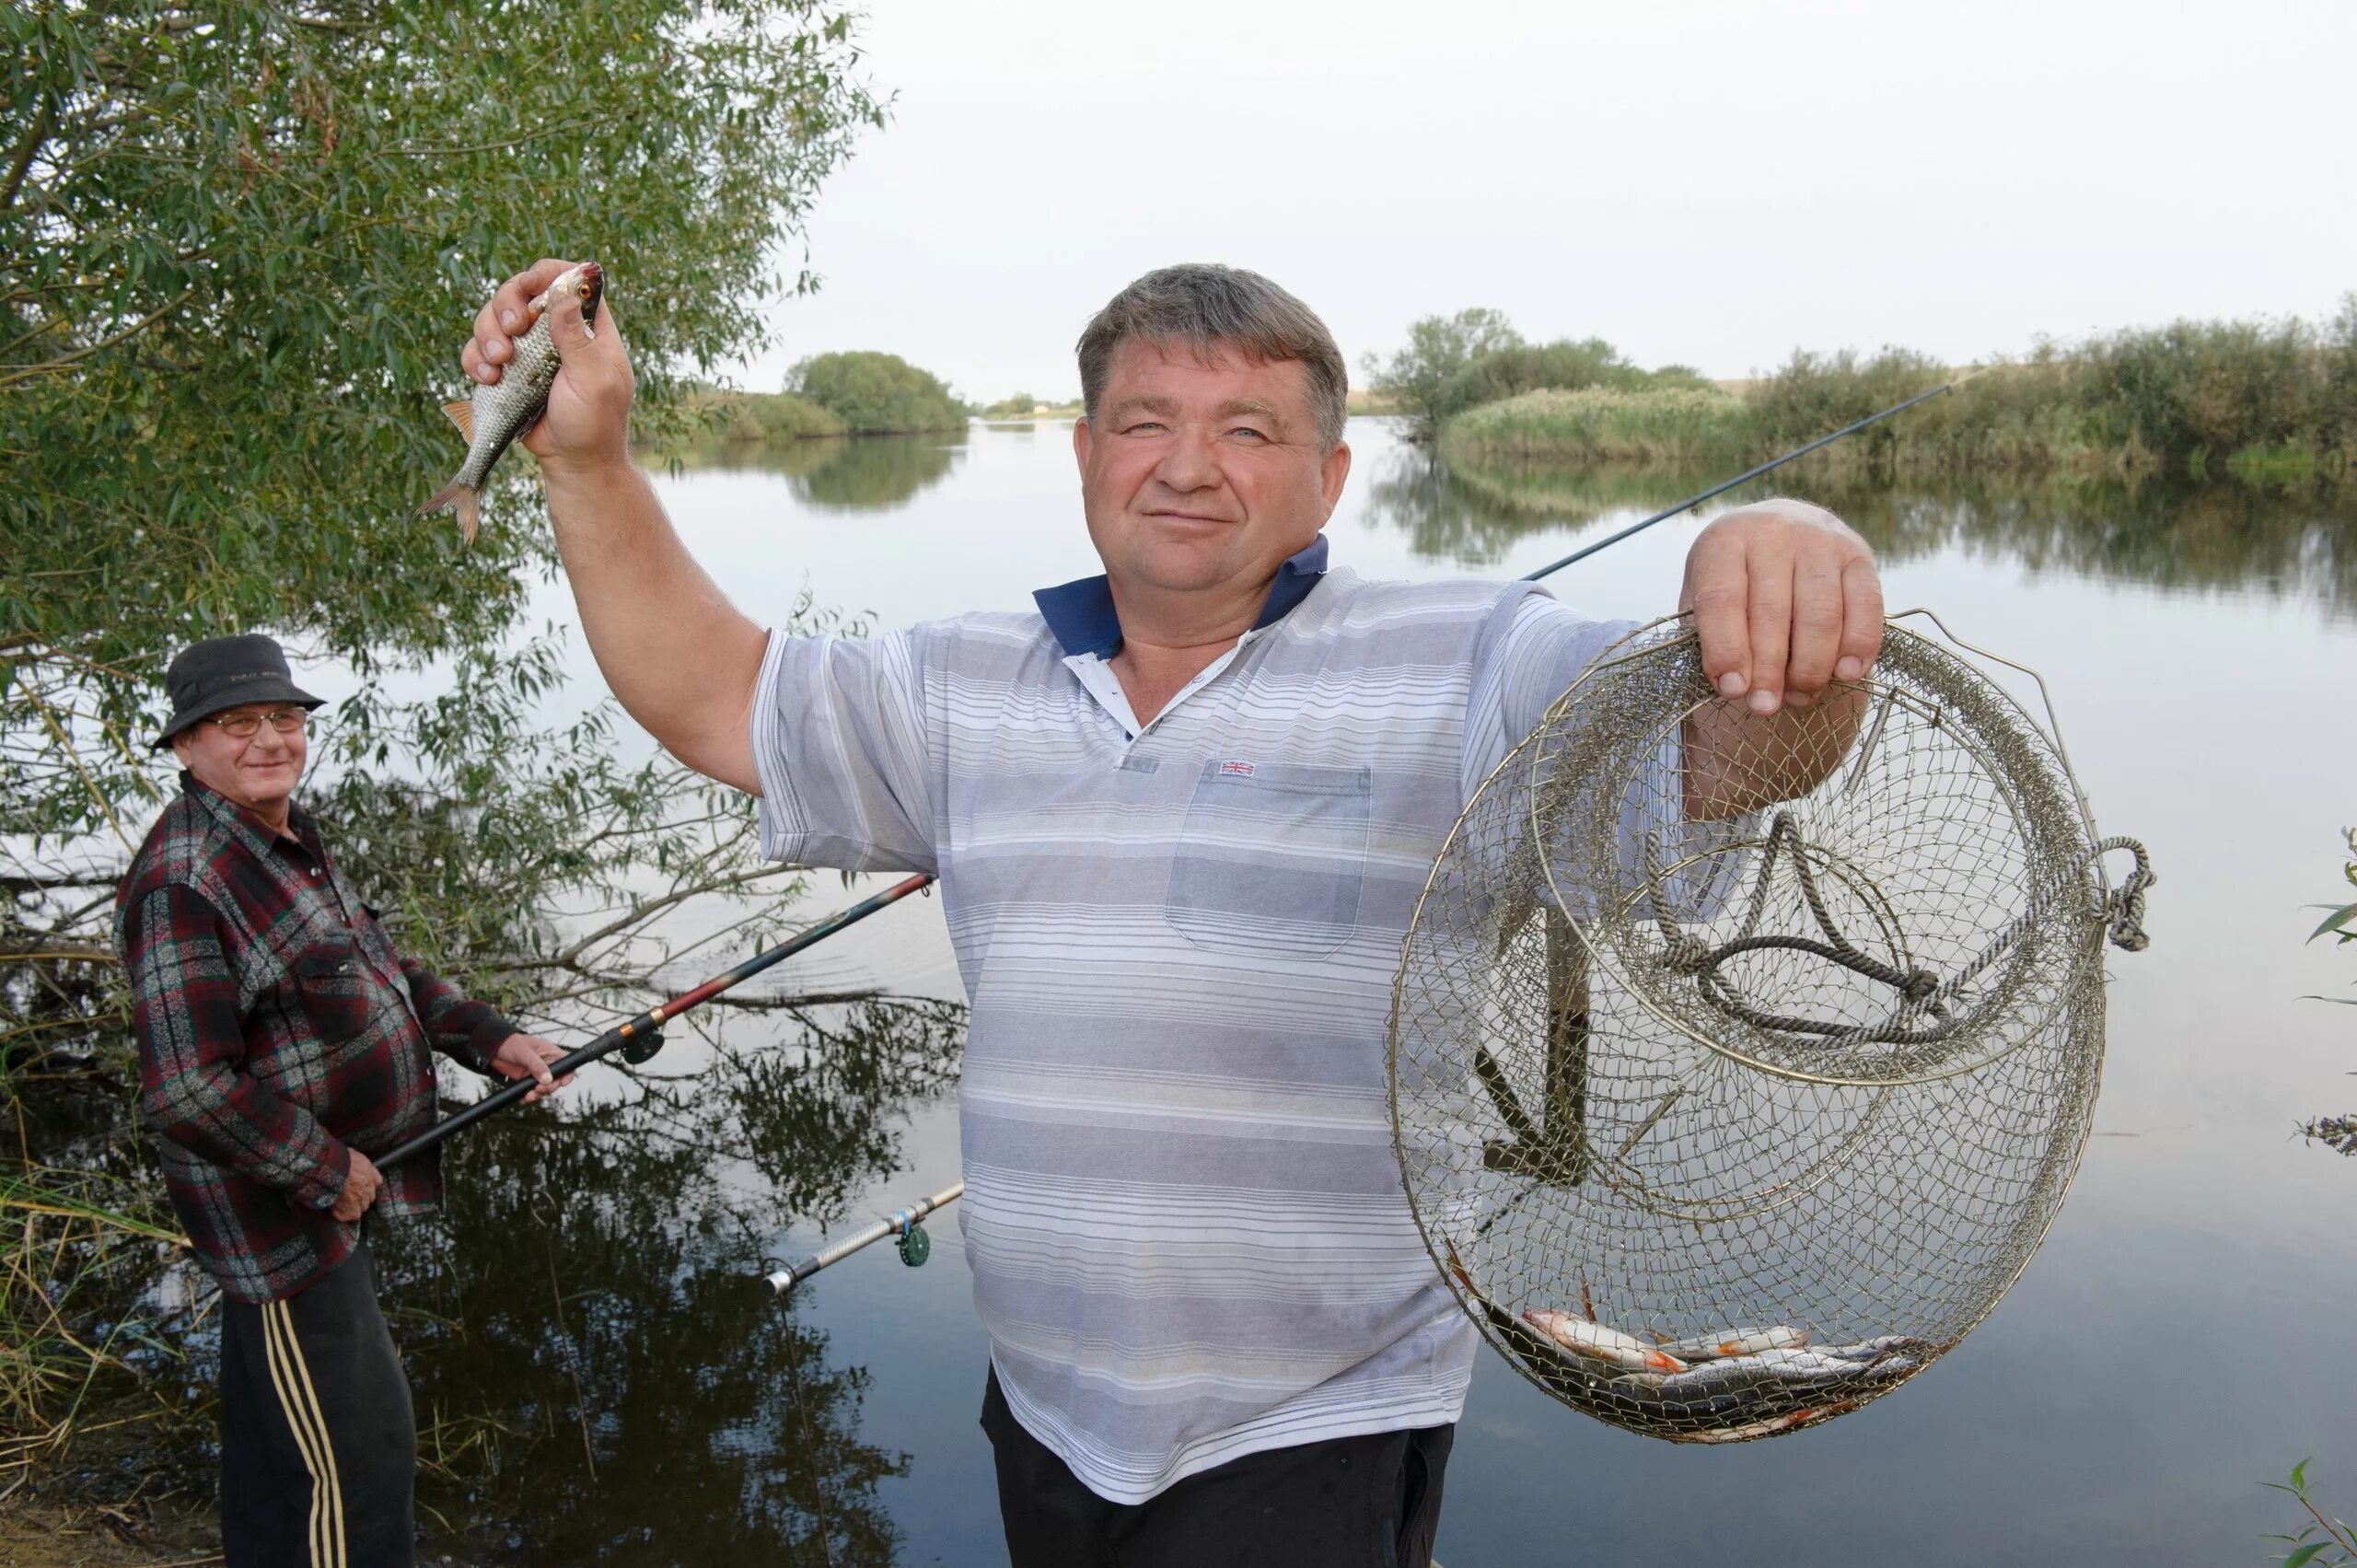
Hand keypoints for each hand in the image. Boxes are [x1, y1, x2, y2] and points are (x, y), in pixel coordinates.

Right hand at [330, 1149, 381, 1222]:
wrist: (330, 1167)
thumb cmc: (338, 1158)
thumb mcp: (352, 1153)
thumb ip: (357, 1162)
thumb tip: (352, 1163)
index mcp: (370, 1172)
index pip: (376, 1182)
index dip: (367, 1185)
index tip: (360, 1185)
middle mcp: (369, 1186)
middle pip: (369, 1196)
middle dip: (360, 1197)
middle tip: (347, 1195)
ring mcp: (361, 1197)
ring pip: (362, 1207)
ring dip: (353, 1206)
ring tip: (340, 1203)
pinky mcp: (351, 1207)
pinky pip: (351, 1216)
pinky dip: (343, 1214)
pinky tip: (335, 1210)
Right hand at [459, 258, 635, 474]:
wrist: (574, 464)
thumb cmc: (594, 424)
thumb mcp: (594, 381)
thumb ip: (576, 338)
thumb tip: (563, 294)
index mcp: (589, 328)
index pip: (569, 281)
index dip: (547, 274)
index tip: (530, 283)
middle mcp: (556, 332)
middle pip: (522, 291)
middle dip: (507, 304)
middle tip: (511, 331)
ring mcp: (529, 350)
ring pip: (495, 317)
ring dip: (487, 333)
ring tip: (498, 363)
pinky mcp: (507, 370)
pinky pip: (480, 350)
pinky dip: (475, 358)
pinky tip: (487, 378)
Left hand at [488, 1033, 574, 1103]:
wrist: (493, 1049)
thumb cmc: (511, 1043)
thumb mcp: (525, 1053)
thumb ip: (537, 1065)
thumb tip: (548, 1080)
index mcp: (551, 1053)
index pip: (566, 1065)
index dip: (567, 1075)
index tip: (561, 1083)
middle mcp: (546, 1064)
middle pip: (556, 1081)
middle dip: (549, 1088)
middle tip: (539, 1089)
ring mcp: (537, 1073)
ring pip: (544, 1088)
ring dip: (538, 1094)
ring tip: (528, 1096)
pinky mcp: (527, 1081)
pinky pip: (532, 1092)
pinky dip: (528, 1097)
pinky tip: (522, 1098)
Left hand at [1680, 499, 1882, 714]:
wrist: (1780, 530)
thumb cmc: (1735, 577)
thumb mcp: (1704, 593)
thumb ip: (1709, 634)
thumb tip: (1733, 685)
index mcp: (1726, 540)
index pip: (1722, 600)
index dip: (1726, 650)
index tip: (1731, 690)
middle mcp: (1774, 531)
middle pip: (1772, 611)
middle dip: (1768, 669)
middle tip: (1764, 706)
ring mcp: (1821, 539)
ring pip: (1821, 614)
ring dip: (1811, 666)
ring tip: (1798, 696)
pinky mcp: (1859, 554)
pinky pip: (1866, 606)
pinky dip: (1858, 646)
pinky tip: (1845, 675)